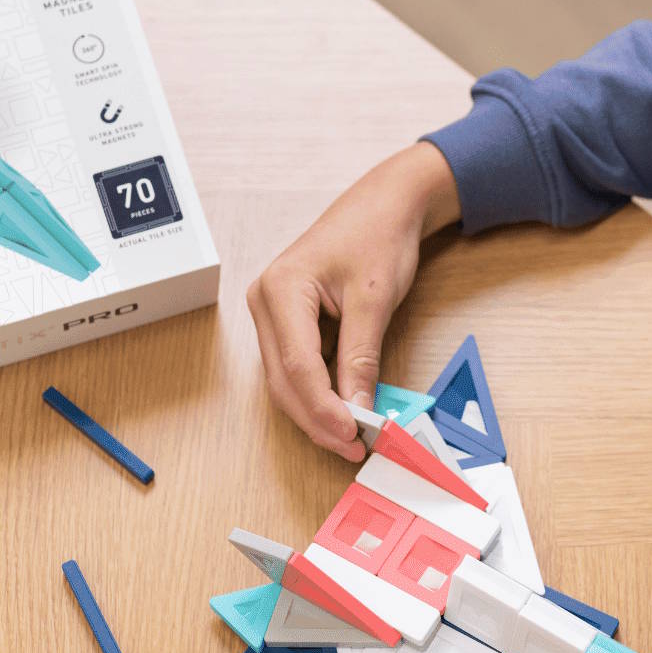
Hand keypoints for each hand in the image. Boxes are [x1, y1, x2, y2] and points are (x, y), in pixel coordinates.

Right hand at [247, 143, 460, 460]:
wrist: (386, 204)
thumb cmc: (378, 236)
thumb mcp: (374, 299)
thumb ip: (361, 357)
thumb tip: (359, 410)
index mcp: (280, 290)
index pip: (296, 367)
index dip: (323, 409)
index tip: (353, 436)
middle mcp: (265, 303)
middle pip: (284, 381)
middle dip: (318, 420)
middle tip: (355, 448)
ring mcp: (273, 314)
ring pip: (287, 381)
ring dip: (318, 412)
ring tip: (353, 436)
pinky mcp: (288, 322)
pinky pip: (298, 368)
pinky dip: (321, 393)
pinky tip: (346, 410)